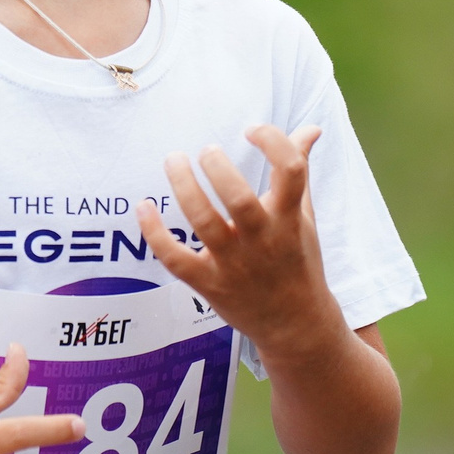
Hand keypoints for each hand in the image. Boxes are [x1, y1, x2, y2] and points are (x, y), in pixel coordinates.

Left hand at [138, 125, 348, 362]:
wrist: (297, 324)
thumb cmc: (298, 260)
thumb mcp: (305, 216)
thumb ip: (300, 169)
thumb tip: (310, 128)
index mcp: (289, 219)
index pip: (290, 171)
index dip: (273, 142)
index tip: (252, 129)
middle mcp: (262, 240)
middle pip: (238, 198)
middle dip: (218, 167)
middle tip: (206, 149)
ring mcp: (234, 264)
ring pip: (204, 222)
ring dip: (184, 187)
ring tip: (174, 159)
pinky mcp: (209, 284)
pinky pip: (175, 259)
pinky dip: (155, 233)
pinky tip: (143, 206)